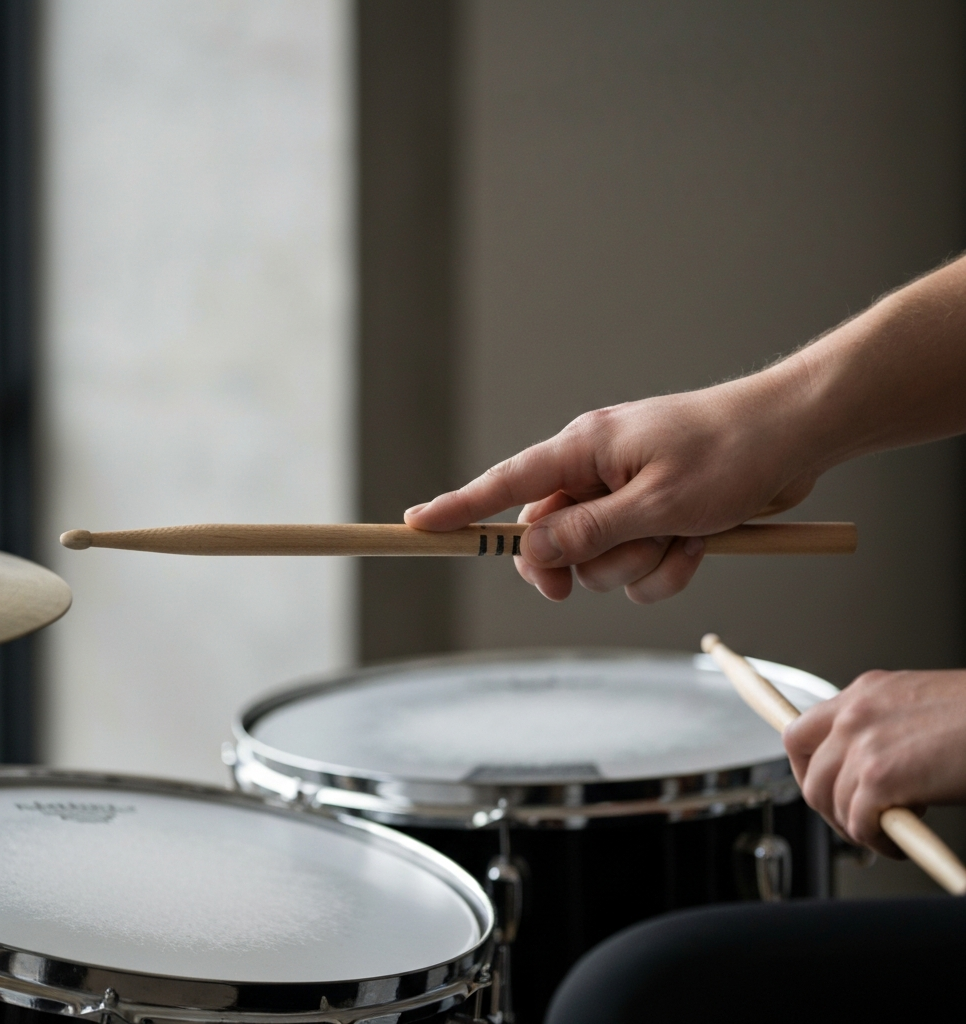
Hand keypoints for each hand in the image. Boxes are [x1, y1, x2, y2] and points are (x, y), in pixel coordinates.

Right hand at [406, 369, 820, 601]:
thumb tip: (529, 552)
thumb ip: (588, 532)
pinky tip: (702, 543)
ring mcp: (627, 498)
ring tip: (686, 536)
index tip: (415, 526)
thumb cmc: (729, 451)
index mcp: (584, 451)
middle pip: (551, 541)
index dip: (458, 508)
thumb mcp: (656, 502)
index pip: (505, 484)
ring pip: (600, 565)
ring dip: (644, 565)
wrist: (796, 438)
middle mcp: (596, 474)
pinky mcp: (656, 519)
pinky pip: (641, 568)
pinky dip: (670, 567)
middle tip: (601, 569)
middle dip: (584, 564)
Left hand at [784, 670, 965, 856]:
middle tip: (853, 819)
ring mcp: (864, 744)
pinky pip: (857, 822)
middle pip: (805, 769)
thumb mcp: (919, 710)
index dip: (805, 766)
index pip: (802, 729)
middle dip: (825, 804)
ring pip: (827, 800)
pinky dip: (875, 841)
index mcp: (865, 692)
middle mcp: (855, 713)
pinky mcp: (881, 777)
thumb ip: (885, 730)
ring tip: (886, 831)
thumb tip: (866, 770)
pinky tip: (898, 842)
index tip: (818, 786)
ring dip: (853, 825)